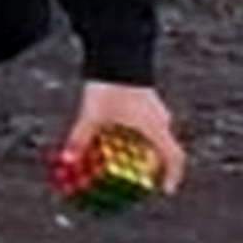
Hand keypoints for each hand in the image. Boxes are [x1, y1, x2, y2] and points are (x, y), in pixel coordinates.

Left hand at [62, 82, 185, 194]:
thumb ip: (80, 139)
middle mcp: (160, 119)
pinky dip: (131, 132)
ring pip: (151, 135)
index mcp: (155, 128)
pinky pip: (142, 122)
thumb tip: (68, 160)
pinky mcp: (144, 98)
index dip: (172, 176)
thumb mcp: (92, 116)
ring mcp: (154, 108)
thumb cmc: (110, 85)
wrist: (116, 52)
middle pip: (160, 149)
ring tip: (119, 155)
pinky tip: (111, 133)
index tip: (164, 190)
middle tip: (133, 175)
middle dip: (147, 164)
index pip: (175, 157)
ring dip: (137, 148)